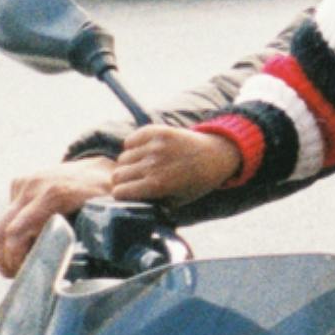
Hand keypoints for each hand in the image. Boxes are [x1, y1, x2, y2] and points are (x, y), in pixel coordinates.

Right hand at [0, 157, 113, 278]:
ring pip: (1, 225)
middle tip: (15, 276)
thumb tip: (76, 272)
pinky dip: (12, 232)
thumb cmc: (105, 200)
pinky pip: (8, 214)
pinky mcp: (20, 183)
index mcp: (55, 195)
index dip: (14, 258)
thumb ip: (88, 240)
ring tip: (21, 263)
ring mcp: (25, 183)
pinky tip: (30, 240)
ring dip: (6, 248)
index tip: (23, 274)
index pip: (17, 232)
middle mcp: (34, 187)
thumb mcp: (103, 220)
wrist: (101, 170)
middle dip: (4, 259)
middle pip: (2, 231)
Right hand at [109, 125, 243, 205]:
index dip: (121, 195)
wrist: (216, 155)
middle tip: (133, 181)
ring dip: (129, 164)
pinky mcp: (157, 131)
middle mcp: (153, 164)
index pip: (119, 191)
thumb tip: (129, 203)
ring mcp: (155, 146)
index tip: (127, 195)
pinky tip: (143, 152)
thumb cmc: (196, 183)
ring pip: (123, 158)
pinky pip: (130, 140)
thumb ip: (152, 203)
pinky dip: (132, 147)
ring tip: (142, 166)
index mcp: (157, 185)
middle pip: (118, 175)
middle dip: (123, 181)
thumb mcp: (176, 201)